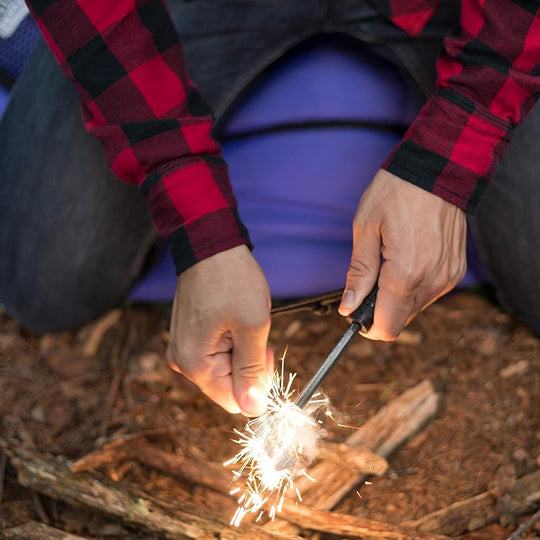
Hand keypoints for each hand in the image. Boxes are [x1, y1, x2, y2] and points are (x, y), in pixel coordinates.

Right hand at [167, 245, 272, 415]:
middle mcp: (182, 362)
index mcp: (195, 364)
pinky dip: (231, 341)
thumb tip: (253, 410)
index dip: (257, 382)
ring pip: (225, 369)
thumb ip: (252, 371)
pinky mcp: (188, 336)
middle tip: (255, 331)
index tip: (264, 350)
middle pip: (228, 386)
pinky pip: (216, 353)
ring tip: (242, 320)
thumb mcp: (253, 326)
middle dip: (249, 364)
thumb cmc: (232, 280)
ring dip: (242, 350)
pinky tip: (233, 318)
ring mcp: (183, 348)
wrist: (209, 245)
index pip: (234, 402)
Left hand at [339, 169, 466, 339]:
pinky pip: (430, 292)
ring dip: (396, 297)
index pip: (387, 327)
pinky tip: (406, 259)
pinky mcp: (455, 269)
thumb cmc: (396, 192)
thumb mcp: (365, 228)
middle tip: (368, 279)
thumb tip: (348, 307)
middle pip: (401, 320)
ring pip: (415, 308)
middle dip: (380, 310)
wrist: (438, 167)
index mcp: (405, 274)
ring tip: (388, 262)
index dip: (367, 326)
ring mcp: (448, 276)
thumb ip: (358, 273)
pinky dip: (413, 286)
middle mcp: (432, 281)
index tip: (355, 311)